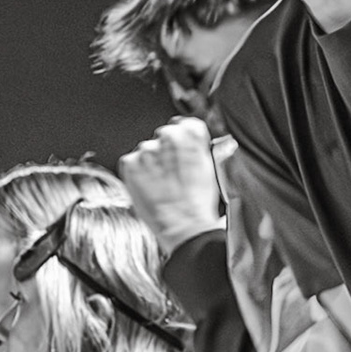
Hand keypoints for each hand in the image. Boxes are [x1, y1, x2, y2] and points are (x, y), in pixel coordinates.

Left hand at [119, 117, 222, 256]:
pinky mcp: (130, 164)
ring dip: (151, 163)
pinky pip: (131, 162)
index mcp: (193, 134)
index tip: (182, 152)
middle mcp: (169, 137)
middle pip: (164, 135)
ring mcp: (147, 150)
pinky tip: (149, 187)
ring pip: (147, 150)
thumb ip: (210, 151)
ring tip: (162, 185)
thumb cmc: (199, 204)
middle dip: (166, 152)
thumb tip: (220, 143)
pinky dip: (137, 173)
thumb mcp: (213, 171)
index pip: (184, 124)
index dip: (183, 140)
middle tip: (172, 174)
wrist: (184, 227)